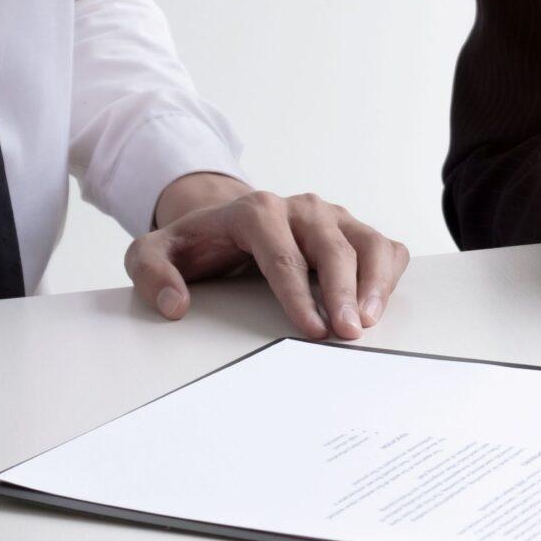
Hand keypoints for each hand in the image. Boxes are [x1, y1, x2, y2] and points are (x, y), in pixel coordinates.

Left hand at [126, 174, 410, 340]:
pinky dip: (389, 274)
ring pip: (366, 242)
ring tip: (369, 321)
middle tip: (347, 332)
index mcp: (254, 210)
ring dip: (374, 282)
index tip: (309, 328)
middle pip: (330, 246)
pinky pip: (383, 247)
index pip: (281, 252)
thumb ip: (151, 273)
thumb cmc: (197, 245)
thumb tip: (175, 305)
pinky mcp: (352, 230)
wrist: (224, 222)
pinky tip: (379, 306)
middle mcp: (299, 208)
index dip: (297, 292)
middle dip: (342, 291)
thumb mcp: (153, 253)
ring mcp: (331, 217)